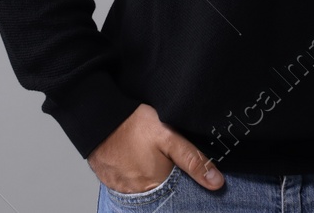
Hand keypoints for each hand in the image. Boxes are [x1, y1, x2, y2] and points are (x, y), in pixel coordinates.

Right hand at [87, 103, 224, 192]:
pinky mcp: (109, 181)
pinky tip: (137, 160)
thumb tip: (216, 182)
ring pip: (144, 190)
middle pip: (161, 194)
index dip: (185, 185)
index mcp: (154, 186)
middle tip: (164, 160)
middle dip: (168, 181)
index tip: (185, 172)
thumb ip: (192, 160)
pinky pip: (128, 184)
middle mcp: (136, 194)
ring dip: (151, 179)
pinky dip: (135, 176)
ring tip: (150, 159)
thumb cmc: (133, 125)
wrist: (98, 117)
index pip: (178, 197)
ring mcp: (120, 189)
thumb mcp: (169, 137)